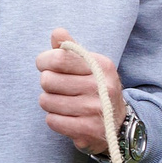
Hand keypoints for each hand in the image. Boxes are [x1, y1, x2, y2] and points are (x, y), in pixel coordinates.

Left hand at [35, 28, 126, 153]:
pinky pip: (52, 120)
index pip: (59, 58)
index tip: (45, 66)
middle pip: (48, 80)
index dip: (44, 61)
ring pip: (46, 101)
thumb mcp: (89, 66)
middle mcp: (102, 87)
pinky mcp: (88, 129)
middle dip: (47, 84)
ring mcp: (96, 109)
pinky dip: (55, 119)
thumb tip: (57, 32)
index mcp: (101, 66)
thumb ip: (72, 49)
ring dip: (50, 103)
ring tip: (63, 103)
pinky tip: (67, 117)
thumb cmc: (96, 89)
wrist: (117, 124)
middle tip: (58, 88)